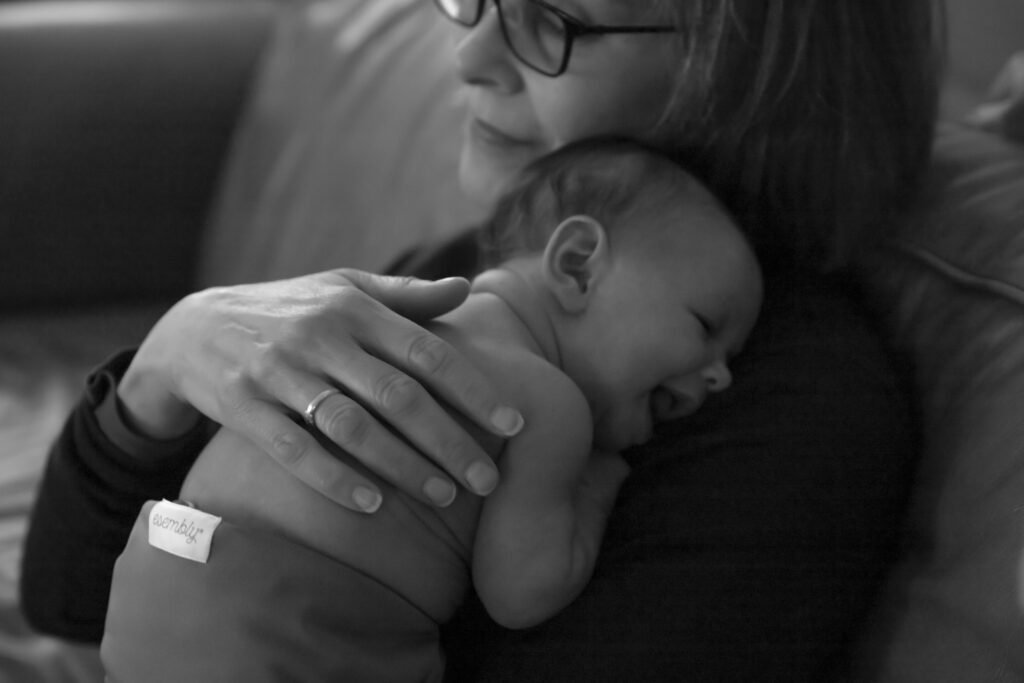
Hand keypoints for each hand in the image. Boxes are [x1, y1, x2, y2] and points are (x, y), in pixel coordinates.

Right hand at [117, 269, 523, 511]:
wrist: (192, 328)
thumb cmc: (290, 310)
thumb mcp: (343, 288)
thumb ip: (405, 294)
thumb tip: (468, 287)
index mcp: (354, 306)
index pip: (427, 350)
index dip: (475, 389)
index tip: (514, 425)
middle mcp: (321, 335)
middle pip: (399, 395)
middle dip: (450, 441)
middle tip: (489, 480)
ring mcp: (279, 371)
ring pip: (352, 426)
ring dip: (403, 467)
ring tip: (444, 498)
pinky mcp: (242, 406)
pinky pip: (294, 450)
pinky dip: (335, 479)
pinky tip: (374, 506)